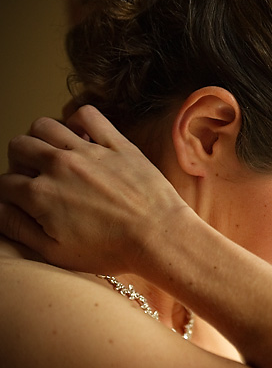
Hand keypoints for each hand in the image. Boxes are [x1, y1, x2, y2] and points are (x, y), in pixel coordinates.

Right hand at [0, 105, 189, 273]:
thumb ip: (19, 229)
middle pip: (19, 147)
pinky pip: (87, 114)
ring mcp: (88, 151)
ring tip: (56, 156)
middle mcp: (58, 167)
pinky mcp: (117, 144)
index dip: (12, 194)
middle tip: (38, 177)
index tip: (26, 202)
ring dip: (43, 138)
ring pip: (44, 125)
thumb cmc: (113, 251)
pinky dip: (78, 120)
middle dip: (21, 162)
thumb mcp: (56, 253)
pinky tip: (82, 137)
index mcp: (40, 195)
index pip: (5, 183)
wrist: (159, 238)